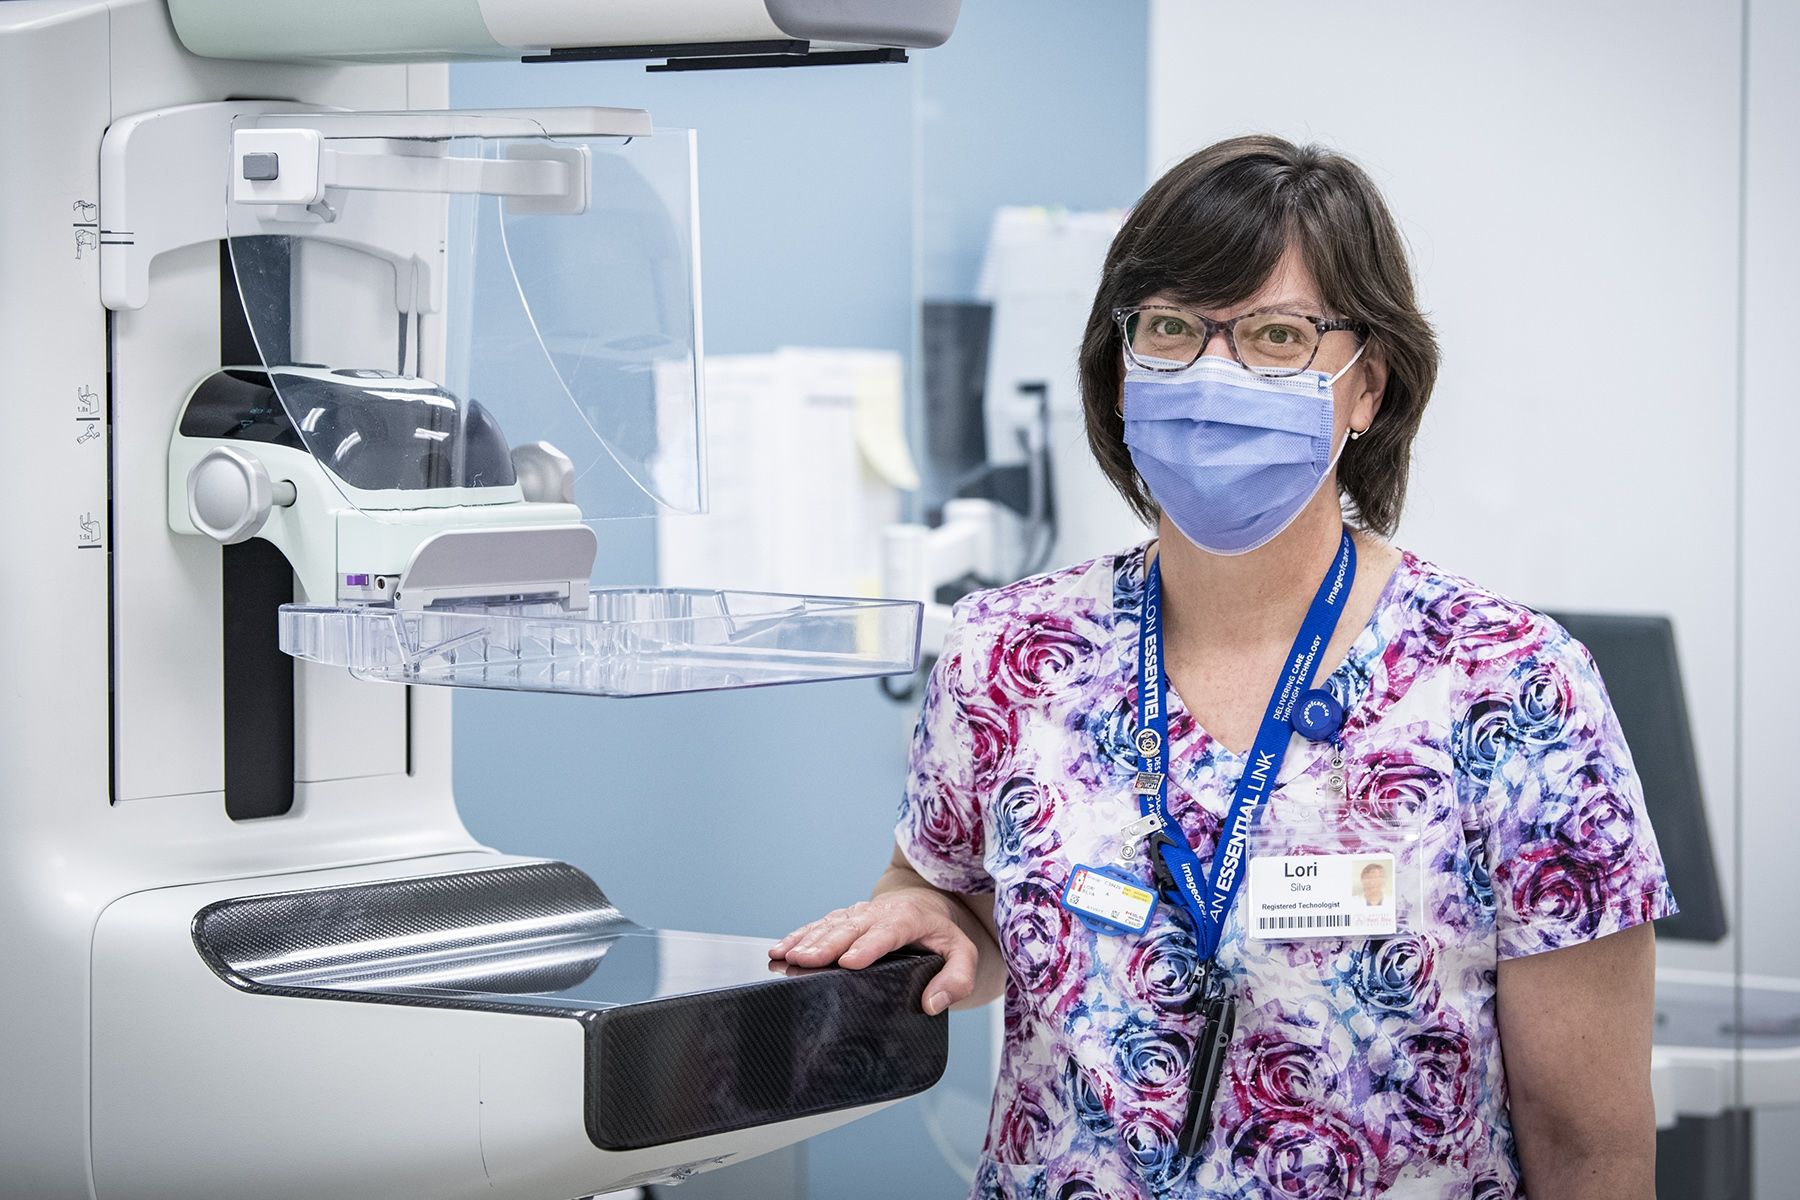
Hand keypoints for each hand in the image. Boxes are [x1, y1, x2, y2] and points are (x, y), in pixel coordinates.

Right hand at [768, 890, 977, 1015]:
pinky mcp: (844, 919)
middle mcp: (879, 913)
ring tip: (786, 957)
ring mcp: (859, 914)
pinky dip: (798, 936)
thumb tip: (933, 1003)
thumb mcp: (964, 955)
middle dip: (827, 945)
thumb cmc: (942, 936)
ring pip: (830, 925)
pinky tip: (780, 950)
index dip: (869, 947)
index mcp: (909, 919)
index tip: (849, 963)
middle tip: (806, 962)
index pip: (888, 932)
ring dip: (807, 940)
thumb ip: (957, 979)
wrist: (928, 905)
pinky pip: (818, 925)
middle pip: (852, 928)